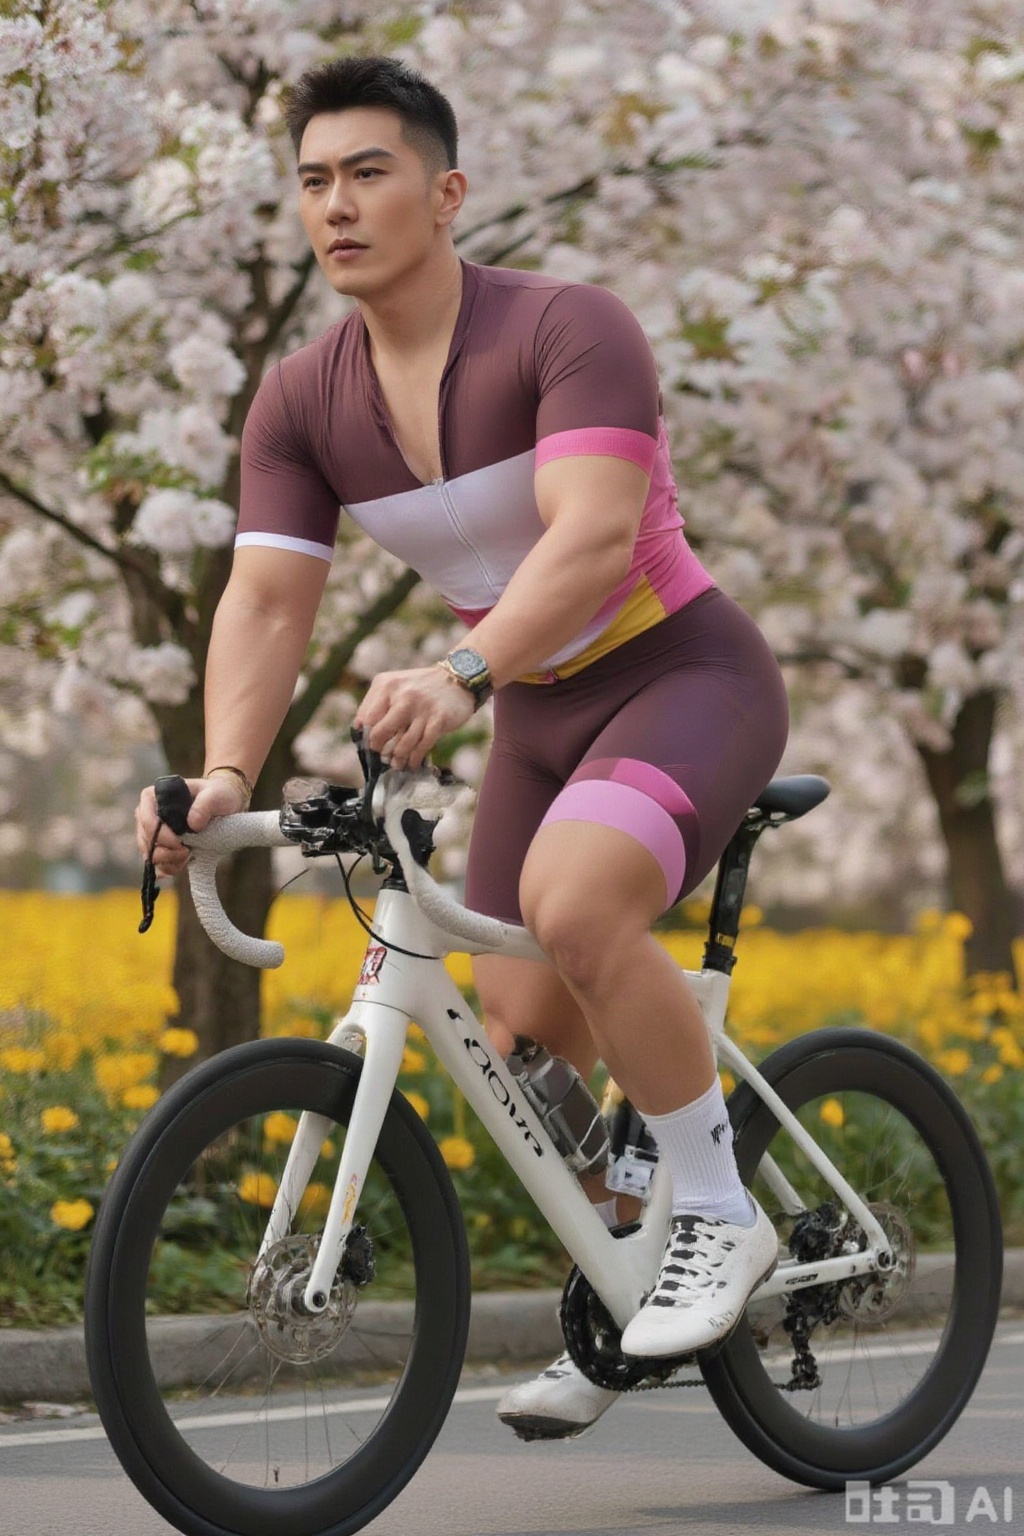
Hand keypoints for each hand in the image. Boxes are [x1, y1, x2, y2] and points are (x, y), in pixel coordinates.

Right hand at [135, 775, 249, 879]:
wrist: (224, 806)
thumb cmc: (216, 795)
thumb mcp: (216, 794)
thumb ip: (205, 805)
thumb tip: (192, 823)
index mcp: (155, 797)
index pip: (145, 817)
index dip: (158, 833)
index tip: (178, 842)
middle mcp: (149, 814)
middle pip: (145, 839)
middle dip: (164, 851)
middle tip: (186, 852)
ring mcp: (154, 833)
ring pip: (149, 853)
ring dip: (168, 860)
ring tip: (188, 856)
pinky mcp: (162, 847)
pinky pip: (157, 864)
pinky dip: (169, 867)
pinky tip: (183, 864)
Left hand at [355, 665, 475, 769]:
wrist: (458, 679)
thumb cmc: (421, 687)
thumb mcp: (394, 685)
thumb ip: (376, 703)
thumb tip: (360, 730)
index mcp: (387, 686)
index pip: (365, 718)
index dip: (365, 736)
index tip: (369, 744)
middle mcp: (403, 696)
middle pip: (380, 733)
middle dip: (378, 749)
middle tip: (381, 756)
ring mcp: (421, 708)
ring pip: (401, 744)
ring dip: (397, 759)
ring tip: (396, 764)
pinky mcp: (438, 720)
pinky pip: (421, 747)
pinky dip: (414, 759)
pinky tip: (411, 763)